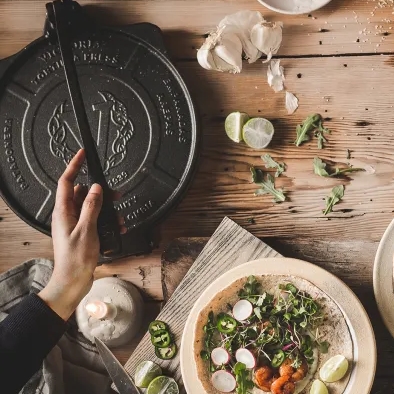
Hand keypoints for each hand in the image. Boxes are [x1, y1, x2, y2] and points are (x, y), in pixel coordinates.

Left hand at [38, 149, 124, 320]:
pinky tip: (116, 227)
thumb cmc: (76, 259)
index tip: (82, 154)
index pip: (67, 181)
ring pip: (91, 206)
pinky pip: (95, 219)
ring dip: (106, 209)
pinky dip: (106, 220)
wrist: (73, 280)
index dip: (74, 166)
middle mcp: (67, 215)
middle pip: (83, 193)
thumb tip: (95, 188)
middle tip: (115, 193)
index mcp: (63, 212)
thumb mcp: (86, 230)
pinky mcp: (82, 232)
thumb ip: (91, 207)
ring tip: (118, 216)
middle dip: (100, 192)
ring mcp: (75, 224)